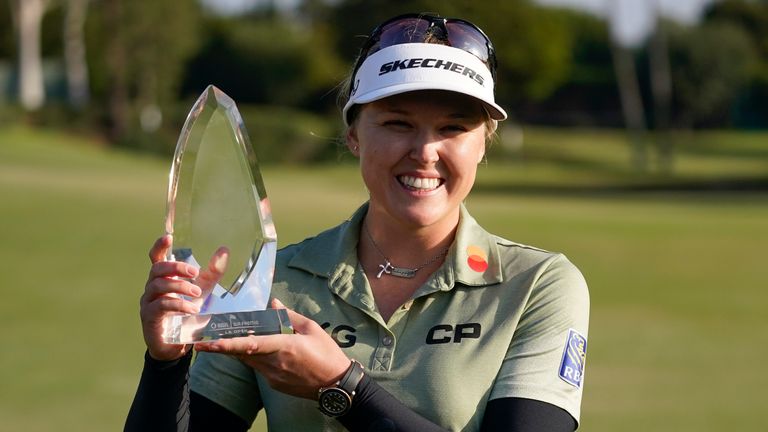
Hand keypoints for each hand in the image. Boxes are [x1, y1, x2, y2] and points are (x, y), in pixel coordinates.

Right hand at [139, 235, 227, 360]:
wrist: (178, 345)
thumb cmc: (187, 314)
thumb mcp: (203, 291)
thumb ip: (212, 272)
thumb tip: (224, 250)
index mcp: (164, 278)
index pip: (156, 258)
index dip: (159, 247)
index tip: (168, 237)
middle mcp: (152, 287)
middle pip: (157, 269)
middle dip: (176, 267)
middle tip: (195, 272)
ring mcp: (148, 302)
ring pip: (158, 285)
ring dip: (180, 286)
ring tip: (198, 293)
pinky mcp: (149, 317)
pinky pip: (161, 305)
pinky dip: (178, 305)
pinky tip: (192, 310)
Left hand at [196, 299, 350, 399]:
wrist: (336, 385)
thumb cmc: (328, 354)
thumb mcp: (312, 329)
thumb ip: (289, 315)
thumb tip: (273, 303)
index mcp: (284, 346)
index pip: (249, 344)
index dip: (226, 344)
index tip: (208, 343)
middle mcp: (274, 363)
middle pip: (242, 353)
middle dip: (222, 347)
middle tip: (203, 341)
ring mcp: (273, 376)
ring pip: (248, 361)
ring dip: (238, 351)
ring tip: (225, 341)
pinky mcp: (275, 384)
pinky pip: (258, 368)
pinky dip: (253, 358)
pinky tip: (256, 350)